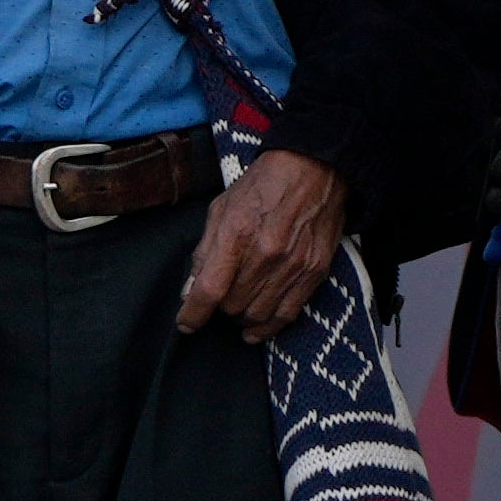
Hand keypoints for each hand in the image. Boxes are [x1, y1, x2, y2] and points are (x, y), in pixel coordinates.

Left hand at [175, 144, 351, 342]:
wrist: (313, 170)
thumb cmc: (262, 187)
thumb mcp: (221, 209)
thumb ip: (205, 251)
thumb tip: (190, 290)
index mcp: (237, 233)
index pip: (210, 289)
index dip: (193, 313)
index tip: (185, 324)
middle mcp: (266, 254)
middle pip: (232, 305)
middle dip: (219, 307)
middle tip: (219, 297)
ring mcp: (293, 265)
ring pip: (258, 314)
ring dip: (241, 318)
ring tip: (236, 310)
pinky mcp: (314, 272)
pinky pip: (288, 314)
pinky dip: (268, 328)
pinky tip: (255, 331)